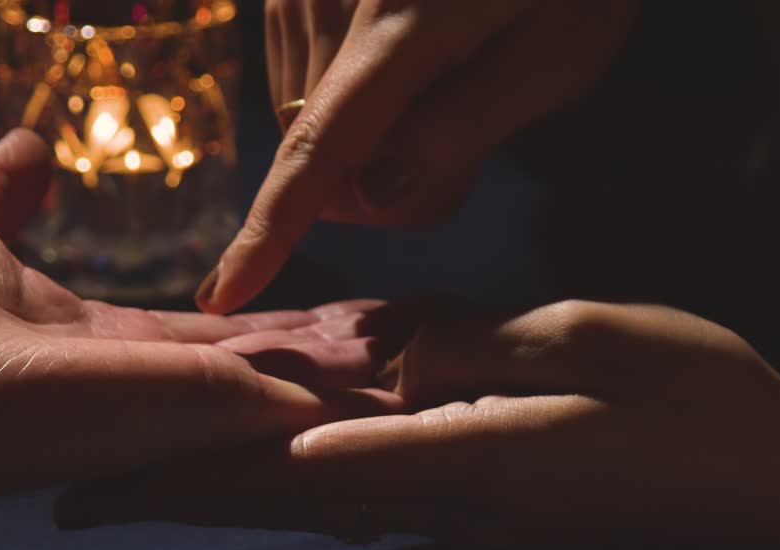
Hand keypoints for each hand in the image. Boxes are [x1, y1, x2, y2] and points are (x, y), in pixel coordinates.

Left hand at [0, 128, 396, 484]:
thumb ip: (0, 186)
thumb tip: (29, 144)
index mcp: (96, 343)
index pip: (197, 334)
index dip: (256, 313)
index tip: (309, 302)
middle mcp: (148, 382)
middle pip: (258, 362)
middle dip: (327, 346)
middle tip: (400, 331)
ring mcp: (179, 400)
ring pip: (290, 382)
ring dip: (357, 369)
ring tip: (424, 350)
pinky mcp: (205, 408)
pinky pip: (300, 400)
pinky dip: (355, 394)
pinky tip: (408, 382)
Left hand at [57, 300, 779, 542]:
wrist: (763, 477)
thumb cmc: (688, 403)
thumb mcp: (574, 345)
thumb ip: (464, 351)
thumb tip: (380, 357)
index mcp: (452, 464)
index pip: (290, 474)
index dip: (191, 477)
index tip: (101, 491)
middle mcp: (433, 497)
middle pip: (275, 500)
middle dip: (173, 501)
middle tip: (78, 504)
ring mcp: (452, 503)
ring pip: (307, 499)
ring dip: (219, 495)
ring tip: (135, 486)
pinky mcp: (475, 494)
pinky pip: (363, 481)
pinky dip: (295, 473)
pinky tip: (259, 460)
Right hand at [197, 0, 636, 313]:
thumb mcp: (556, 55)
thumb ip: (460, 133)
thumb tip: (372, 200)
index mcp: (402, 25)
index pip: (318, 149)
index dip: (269, 231)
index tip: (223, 292)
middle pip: (315, 149)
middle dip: (374, 183)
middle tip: (458, 157)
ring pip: (305, 119)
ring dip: (362, 142)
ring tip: (441, 91)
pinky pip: (302, 81)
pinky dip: (349, 101)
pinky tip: (404, 68)